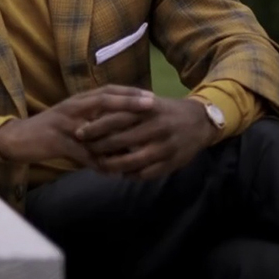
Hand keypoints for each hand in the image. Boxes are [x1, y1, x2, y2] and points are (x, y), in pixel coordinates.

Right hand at [0, 85, 155, 164]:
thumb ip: (96, 124)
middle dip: (129, 101)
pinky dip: (97, 162)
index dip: (130, 92)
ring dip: (117, 129)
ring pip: (95, 123)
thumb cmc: (50, 130)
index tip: (151, 96)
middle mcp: (72, 107)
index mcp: (78, 101)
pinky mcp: (57, 141)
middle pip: (104, 99)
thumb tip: (123, 133)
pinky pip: (81, 152)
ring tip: (138, 136)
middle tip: (152, 103)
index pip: (107, 90)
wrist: (19, 138)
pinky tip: (112, 171)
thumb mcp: (74, 121)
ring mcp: (64, 123)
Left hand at [75, 94, 216, 179]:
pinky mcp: (173, 162)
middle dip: (100, 147)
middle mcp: (157, 127)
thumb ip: (124, 107)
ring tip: (100, 166)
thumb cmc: (164, 111)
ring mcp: (166, 146)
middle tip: (85, 151)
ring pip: (134, 161)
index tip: (78, 133)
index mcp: (148, 110)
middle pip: (122, 140)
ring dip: (113, 165)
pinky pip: (148, 173)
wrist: (199, 121)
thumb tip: (93, 113)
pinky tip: (121, 174)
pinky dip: (132, 175)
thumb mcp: (146, 103)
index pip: (116, 118)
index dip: (95, 127)